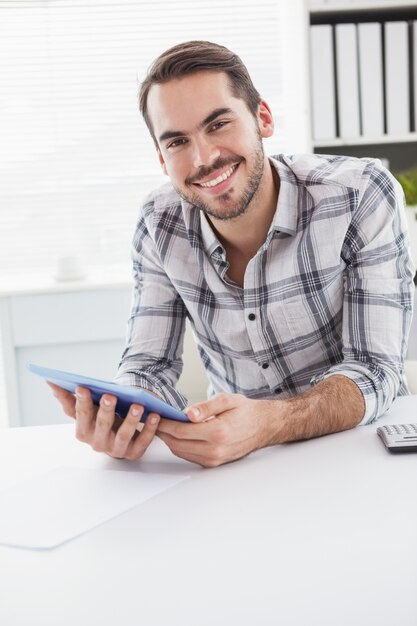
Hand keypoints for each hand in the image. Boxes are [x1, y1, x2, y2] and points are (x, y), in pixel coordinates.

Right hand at [47, 382, 159, 459]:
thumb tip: (50, 382)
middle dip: (105, 410)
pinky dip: (149, 429)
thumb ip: (69, 398)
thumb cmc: (101, 418)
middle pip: (101, 425)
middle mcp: (98, 443)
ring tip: (138, 405)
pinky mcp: (134, 452)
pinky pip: (143, 441)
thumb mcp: (86, 409)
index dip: (82, 402)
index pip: (81, 415)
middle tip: (110, 396)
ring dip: (131, 420)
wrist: (119, 434)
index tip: (83, 387)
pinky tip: (154, 415)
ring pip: (123, 435)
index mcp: (83, 431)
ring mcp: (116, 449)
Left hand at [157, 393, 274, 467]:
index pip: (181, 430)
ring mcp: (214, 459)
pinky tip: (176, 434)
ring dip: (169, 440)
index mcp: (218, 432)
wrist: (263, 426)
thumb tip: (187, 414)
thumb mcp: (227, 400)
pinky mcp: (213, 463)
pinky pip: (189, 455)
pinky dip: (179, 445)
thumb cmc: (245, 411)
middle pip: (177, 443)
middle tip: (153, 420)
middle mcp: (215, 449)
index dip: (164, 423)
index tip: (154, 415)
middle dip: (162, 432)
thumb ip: (206, 407)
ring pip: (180, 452)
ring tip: (162, 425)